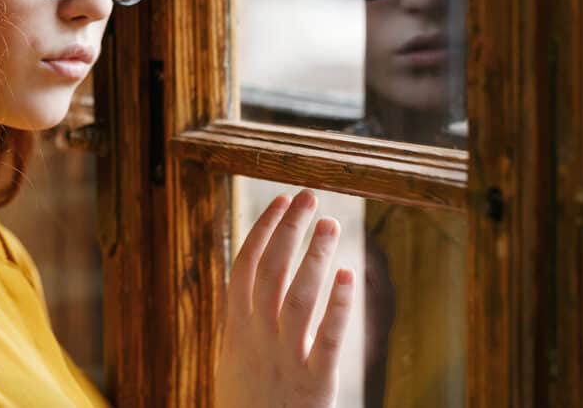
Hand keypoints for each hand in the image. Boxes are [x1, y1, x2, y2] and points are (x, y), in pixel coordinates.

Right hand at [214, 190, 354, 407]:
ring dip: (314, 256)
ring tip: (330, 223)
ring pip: (297, 296)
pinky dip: (338, 306)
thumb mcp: (233, 360)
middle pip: (272, 270)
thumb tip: (250, 285)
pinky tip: (349, 277)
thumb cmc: (247, 406)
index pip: (246, 265)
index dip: (264, 229)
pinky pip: (326, 340)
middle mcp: (257, 338)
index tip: (280, 200)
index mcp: (236, 329)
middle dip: (289, 228)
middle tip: (309, 196)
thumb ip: (242, 324)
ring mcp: (284, 360)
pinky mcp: (314, 385)